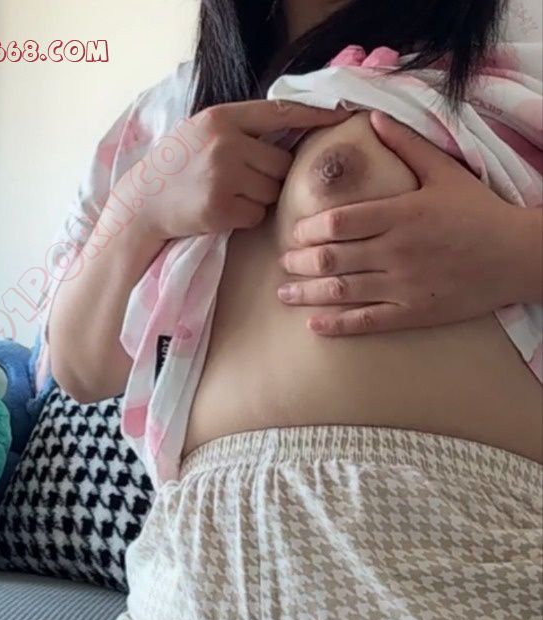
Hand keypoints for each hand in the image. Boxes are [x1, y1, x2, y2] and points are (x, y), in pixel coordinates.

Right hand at [134, 100, 349, 240]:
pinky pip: (257, 215)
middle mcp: (225, 144)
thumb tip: (294, 128)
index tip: (344, 115)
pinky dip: (246, 217)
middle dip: (271, 175)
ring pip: (272, 191)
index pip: (280, 113)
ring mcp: (222, 177)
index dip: (315, 115)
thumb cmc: (178, 166)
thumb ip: (242, 127)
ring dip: (259, 198)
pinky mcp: (221, 209)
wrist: (143, 202)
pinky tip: (222, 211)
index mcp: (223, 118)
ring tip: (229, 194)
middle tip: (243, 180)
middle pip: (281, 162)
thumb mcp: (204, 132)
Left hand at [278, 110, 522, 335]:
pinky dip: (336, 325)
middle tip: (281, 262)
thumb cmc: (479, 212)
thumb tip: (372, 116)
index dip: (310, 229)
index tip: (295, 233)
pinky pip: (366, 322)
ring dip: (307, 293)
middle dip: (299, 262)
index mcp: (400, 214)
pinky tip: (313, 326)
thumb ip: (406, 144)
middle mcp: (395, 252)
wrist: (516, 256)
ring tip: (284, 293)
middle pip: (332, 258)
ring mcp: (402, 286)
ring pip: (342, 292)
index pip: (340, 222)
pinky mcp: (412, 314)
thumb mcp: (444, 171)